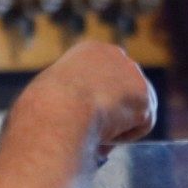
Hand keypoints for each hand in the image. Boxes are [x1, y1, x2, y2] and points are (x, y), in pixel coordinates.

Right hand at [28, 41, 156, 157]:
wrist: (58, 111)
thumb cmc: (43, 107)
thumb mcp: (52, 92)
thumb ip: (70, 95)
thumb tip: (73, 115)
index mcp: (92, 51)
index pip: (106, 78)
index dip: (97, 103)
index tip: (86, 119)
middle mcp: (116, 56)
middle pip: (125, 92)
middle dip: (114, 114)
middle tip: (96, 134)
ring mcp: (133, 74)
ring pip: (134, 110)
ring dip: (117, 127)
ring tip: (94, 132)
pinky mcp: (144, 96)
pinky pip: (141, 125)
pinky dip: (124, 136)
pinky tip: (104, 132)